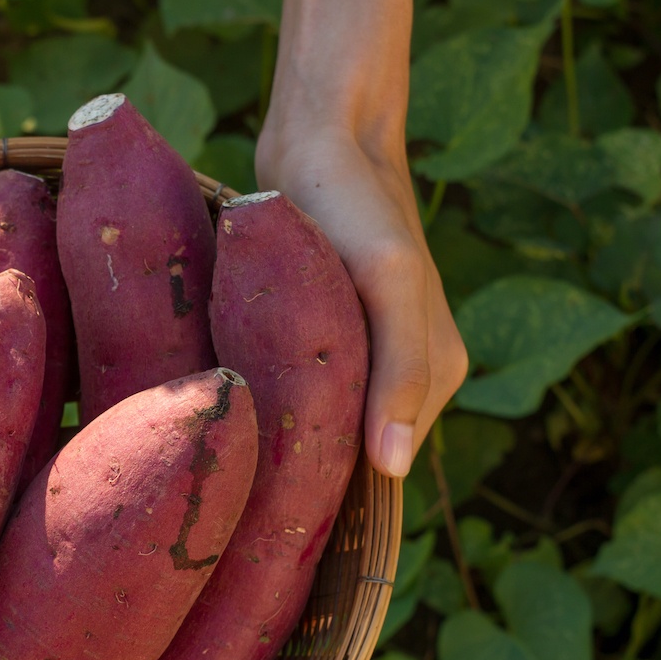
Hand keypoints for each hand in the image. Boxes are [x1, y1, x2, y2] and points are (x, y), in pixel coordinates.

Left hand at [255, 122, 467, 478]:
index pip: (382, 471)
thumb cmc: (356, 207)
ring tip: (226, 451)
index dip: (330, 493)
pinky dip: (268, 401)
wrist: (320, 140)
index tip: (267, 519)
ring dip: (279, 435)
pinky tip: (230, 410)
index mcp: (435, 376)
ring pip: (320, 423)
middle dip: (300, 468)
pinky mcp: (323, 334)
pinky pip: (298, 390)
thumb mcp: (387, 281)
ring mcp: (363, 355)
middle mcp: (403, 375)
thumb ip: (402, 370)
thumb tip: (392, 469)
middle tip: (230, 487)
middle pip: (349, 453)